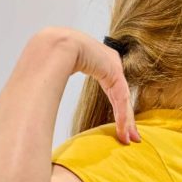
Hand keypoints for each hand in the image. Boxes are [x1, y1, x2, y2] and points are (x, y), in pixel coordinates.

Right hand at [56, 28, 140, 144]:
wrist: (58, 43)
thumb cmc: (55, 54)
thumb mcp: (64, 69)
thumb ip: (64, 79)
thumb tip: (49, 93)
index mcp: (103, 64)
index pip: (115, 92)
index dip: (119, 111)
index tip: (122, 129)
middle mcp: (113, 65)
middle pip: (122, 98)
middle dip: (127, 120)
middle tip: (132, 138)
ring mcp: (115, 68)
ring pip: (124, 100)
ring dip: (126, 121)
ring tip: (129, 138)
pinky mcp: (115, 73)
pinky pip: (121, 97)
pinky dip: (122, 114)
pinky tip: (124, 127)